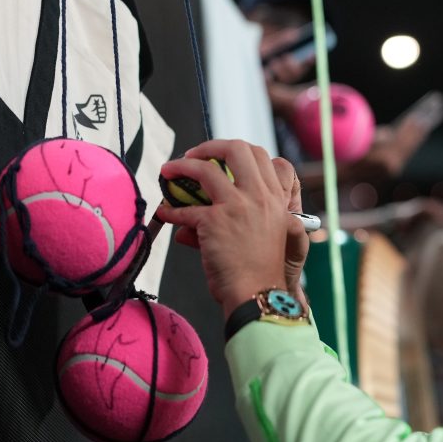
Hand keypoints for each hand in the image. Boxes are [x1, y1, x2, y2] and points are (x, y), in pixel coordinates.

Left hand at [156, 140, 308, 316]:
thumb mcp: (266, 238)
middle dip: (212, 146)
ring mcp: (238, 206)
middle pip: (239, 149)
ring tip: (169, 170)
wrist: (259, 295)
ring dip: (182, 165)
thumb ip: (243, 218)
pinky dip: (170, 210)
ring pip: (206, 168)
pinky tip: (165, 213)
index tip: (226, 160)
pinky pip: (185, 209)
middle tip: (195, 156)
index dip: (243, 153)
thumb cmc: (263, 273)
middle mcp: (261, 197)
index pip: (267, 158)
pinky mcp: (215, 222)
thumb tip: (198, 215)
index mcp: (277, 200)